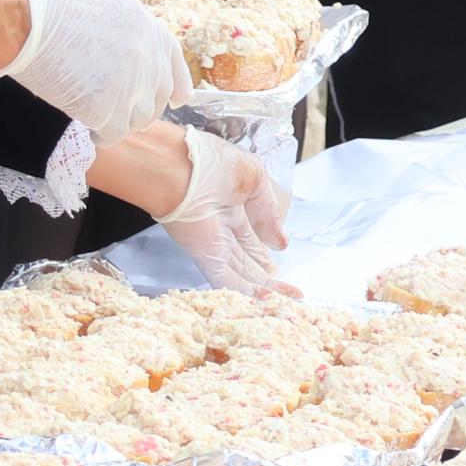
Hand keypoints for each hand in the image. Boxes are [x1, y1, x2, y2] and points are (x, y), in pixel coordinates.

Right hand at [0, 0, 192, 134]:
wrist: (30, 20)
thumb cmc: (54, 0)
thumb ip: (122, 24)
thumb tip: (117, 35)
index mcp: (150, 30)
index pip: (175, 66)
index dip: (177, 86)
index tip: (178, 100)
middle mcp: (149, 60)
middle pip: (158, 98)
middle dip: (142, 107)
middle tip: (120, 110)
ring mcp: (131, 87)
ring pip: (138, 120)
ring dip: (122, 122)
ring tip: (101, 120)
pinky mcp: (107, 110)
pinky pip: (113, 134)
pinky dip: (102, 136)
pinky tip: (89, 130)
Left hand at [155, 128, 291, 290]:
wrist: (178, 166)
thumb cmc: (211, 162)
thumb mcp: (254, 178)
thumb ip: (268, 211)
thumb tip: (281, 242)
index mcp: (230, 208)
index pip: (249, 239)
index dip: (264, 255)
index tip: (278, 269)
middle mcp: (221, 230)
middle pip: (246, 261)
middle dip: (266, 278)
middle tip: (286, 293)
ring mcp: (213, 246)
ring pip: (241, 275)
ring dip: (264, 290)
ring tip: (285, 303)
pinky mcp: (206, 257)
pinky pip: (228, 281)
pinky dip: (248, 293)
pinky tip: (266, 302)